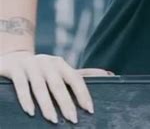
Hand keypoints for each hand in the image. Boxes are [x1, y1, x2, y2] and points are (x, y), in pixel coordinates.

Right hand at [0, 50, 114, 123]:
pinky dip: (26, 99)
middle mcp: (47, 62)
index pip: (75, 78)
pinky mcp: (16, 69)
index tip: (89, 110)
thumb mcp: (59, 71)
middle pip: (58, 84)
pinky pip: (22, 85)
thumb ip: (79, 76)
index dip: (83, 93)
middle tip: (73, 119)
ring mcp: (31, 65)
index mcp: (60, 63)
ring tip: (53, 120)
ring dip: (47, 104)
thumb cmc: (41, 70)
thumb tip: (109, 74)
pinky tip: (31, 112)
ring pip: (40, 86)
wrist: (13, 58)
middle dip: (66, 102)